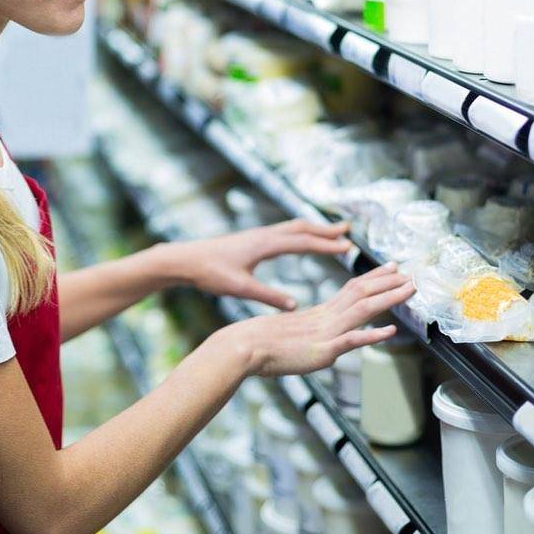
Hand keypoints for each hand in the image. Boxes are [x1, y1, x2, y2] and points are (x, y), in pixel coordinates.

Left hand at [164, 219, 352, 310]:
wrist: (185, 259)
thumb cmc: (210, 273)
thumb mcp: (240, 288)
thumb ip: (268, 297)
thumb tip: (295, 306)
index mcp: (264, 245)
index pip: (303, 242)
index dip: (327, 244)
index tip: (348, 247)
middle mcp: (264, 235)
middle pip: (302, 228)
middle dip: (325, 230)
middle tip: (348, 232)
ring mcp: (258, 234)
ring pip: (292, 227)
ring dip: (314, 228)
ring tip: (331, 232)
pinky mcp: (253, 238)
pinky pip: (283, 231)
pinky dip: (300, 232)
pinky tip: (302, 239)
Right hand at [217, 261, 415, 377]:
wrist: (244, 347)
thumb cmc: (261, 342)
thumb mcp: (291, 336)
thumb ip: (309, 336)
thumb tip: (321, 342)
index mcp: (320, 313)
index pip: (353, 288)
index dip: (374, 278)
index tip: (391, 269)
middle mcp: (327, 318)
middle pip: (362, 293)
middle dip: (389, 282)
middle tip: (410, 272)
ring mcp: (327, 332)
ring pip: (364, 309)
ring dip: (389, 298)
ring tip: (410, 290)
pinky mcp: (324, 349)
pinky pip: (352, 339)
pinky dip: (373, 334)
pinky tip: (391, 331)